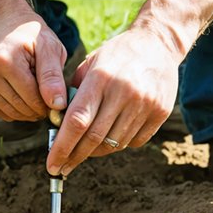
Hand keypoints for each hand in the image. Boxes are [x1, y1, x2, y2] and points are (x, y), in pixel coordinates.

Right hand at [0, 11, 67, 120]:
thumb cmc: (29, 34)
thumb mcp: (48, 46)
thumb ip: (53, 75)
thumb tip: (58, 105)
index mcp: (6, 61)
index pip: (34, 99)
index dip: (50, 104)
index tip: (58, 97)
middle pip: (22, 108)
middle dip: (39, 107)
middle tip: (47, 94)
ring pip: (11, 114)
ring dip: (26, 109)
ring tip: (33, 90)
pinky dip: (13, 108)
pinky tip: (19, 91)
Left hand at [46, 27, 181, 175]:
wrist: (158, 44)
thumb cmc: (116, 55)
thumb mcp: (90, 64)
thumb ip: (73, 93)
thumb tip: (57, 127)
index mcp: (101, 78)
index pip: (77, 121)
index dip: (62, 146)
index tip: (51, 164)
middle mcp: (124, 92)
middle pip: (94, 138)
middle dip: (74, 157)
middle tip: (61, 168)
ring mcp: (145, 104)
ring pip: (114, 144)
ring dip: (95, 152)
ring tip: (84, 151)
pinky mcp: (160, 112)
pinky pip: (134, 142)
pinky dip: (118, 145)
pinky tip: (110, 138)